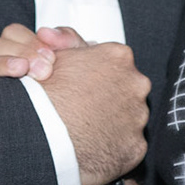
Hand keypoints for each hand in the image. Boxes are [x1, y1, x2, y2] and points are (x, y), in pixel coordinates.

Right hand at [0, 25, 85, 87]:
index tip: (51, 57)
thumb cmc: (70, 94)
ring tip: (21, 69)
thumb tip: (47, 32)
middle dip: (23, 53)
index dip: (31, 41)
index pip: (14, 34)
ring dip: (3, 62)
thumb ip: (68, 42)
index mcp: (21, 52)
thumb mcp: (75, 64)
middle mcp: (2, 63)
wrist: (72, 131)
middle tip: (44, 70)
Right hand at [39, 41, 149, 184]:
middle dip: (109, 97)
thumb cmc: (46, 96)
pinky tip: (93, 146)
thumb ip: (67, 42)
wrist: (45, 137)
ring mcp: (138, 116)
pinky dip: (114, 146)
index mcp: (118, 57)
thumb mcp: (53, 56)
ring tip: (85, 129)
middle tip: (83, 107)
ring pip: (129, 117)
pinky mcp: (137, 146)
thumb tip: (65, 37)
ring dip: (113, 121)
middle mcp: (136, 84)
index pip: (114, 61)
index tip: (83, 84)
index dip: (96, 73)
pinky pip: (127, 144)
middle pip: (126, 88)